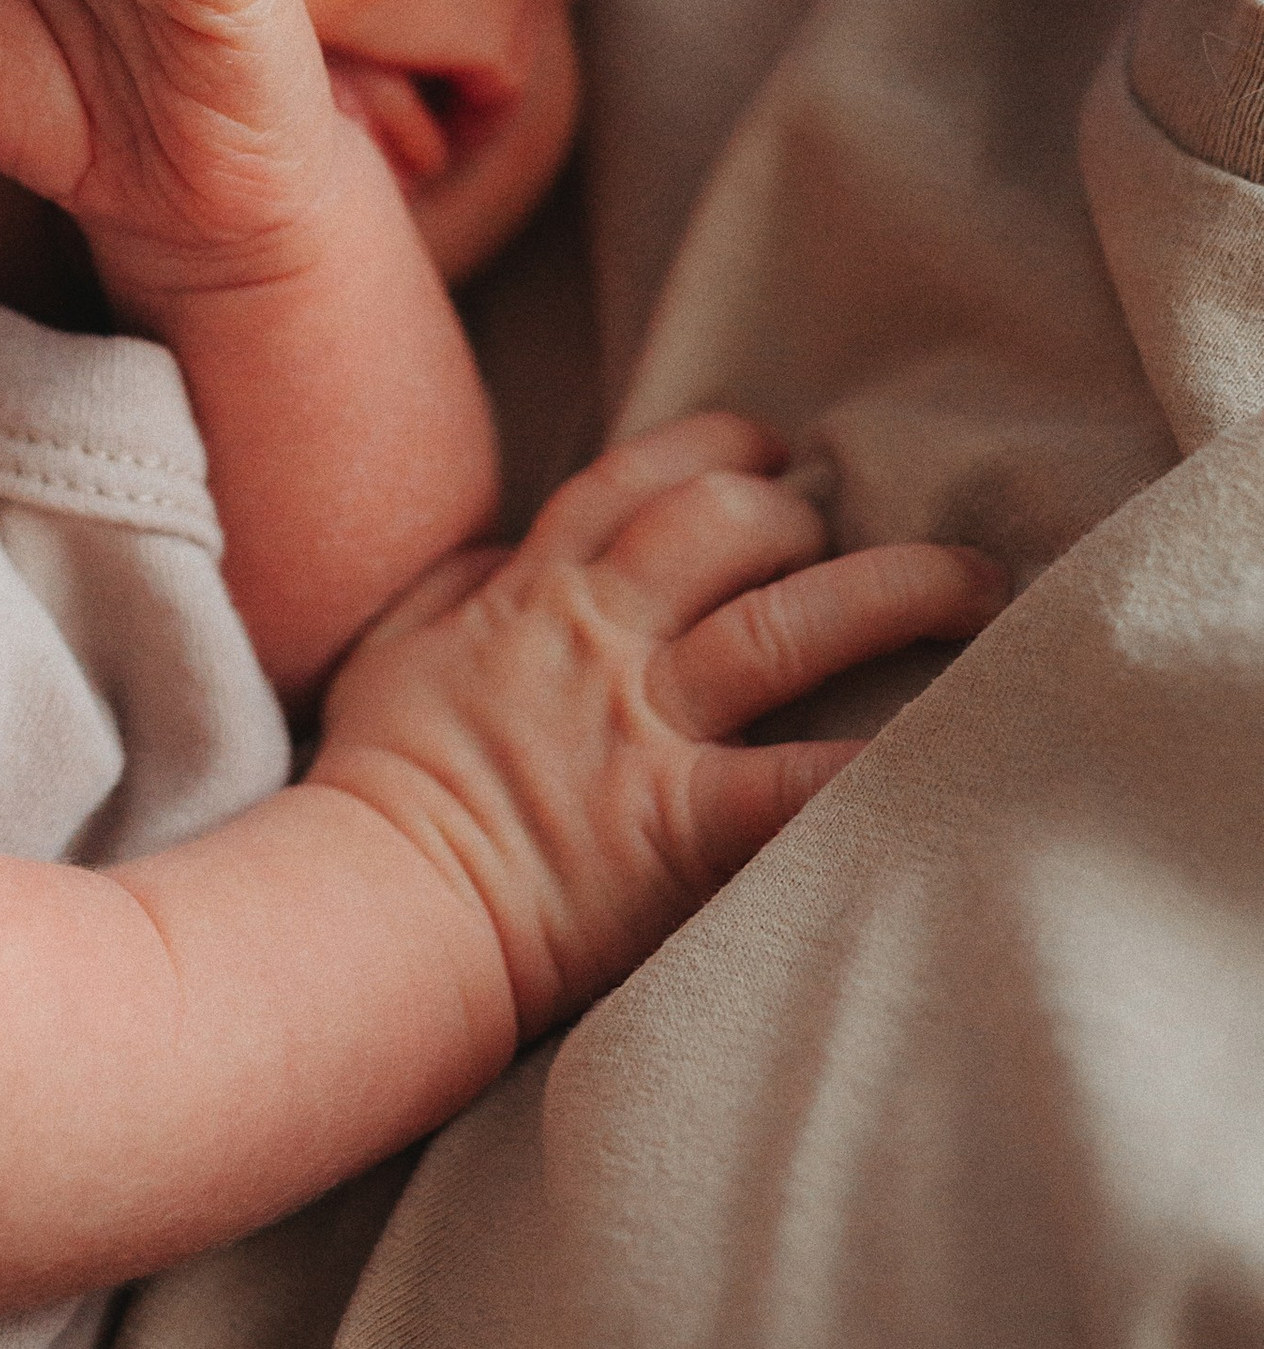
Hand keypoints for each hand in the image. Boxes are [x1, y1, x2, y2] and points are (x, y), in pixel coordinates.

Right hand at [311, 411, 1009, 1042]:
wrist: (373, 906)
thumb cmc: (377, 788)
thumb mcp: (388, 653)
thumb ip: (451, 587)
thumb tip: (504, 548)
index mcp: (532, 595)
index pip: (634, 483)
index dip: (713, 445)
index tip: (769, 441)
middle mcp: (600, 642)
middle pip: (725, 526)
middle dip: (802, 509)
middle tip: (857, 524)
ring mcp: (643, 730)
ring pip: (787, 626)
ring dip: (893, 591)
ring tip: (974, 583)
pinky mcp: (676, 825)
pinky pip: (796, 787)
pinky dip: (876, 768)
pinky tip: (957, 748)